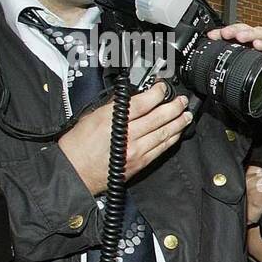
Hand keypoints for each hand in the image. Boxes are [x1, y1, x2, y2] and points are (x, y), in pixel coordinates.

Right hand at [58, 82, 189, 195]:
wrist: (74, 173)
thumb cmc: (77, 147)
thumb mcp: (90, 117)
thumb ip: (113, 107)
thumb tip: (130, 98)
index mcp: (112, 120)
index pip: (142, 103)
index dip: (156, 93)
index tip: (162, 87)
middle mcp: (127, 135)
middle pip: (158, 118)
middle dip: (174, 107)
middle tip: (182, 100)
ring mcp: (136, 150)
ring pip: (164, 133)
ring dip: (178, 123)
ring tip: (186, 115)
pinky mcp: (140, 163)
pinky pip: (161, 148)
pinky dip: (172, 139)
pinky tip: (178, 132)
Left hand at [207, 22, 261, 105]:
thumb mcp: (246, 76)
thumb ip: (234, 70)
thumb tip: (212, 69)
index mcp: (249, 47)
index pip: (236, 34)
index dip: (224, 33)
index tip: (213, 35)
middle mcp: (261, 43)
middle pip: (247, 30)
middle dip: (235, 30)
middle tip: (225, 34)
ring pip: (261, 33)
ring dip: (249, 34)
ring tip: (240, 37)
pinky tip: (259, 44)